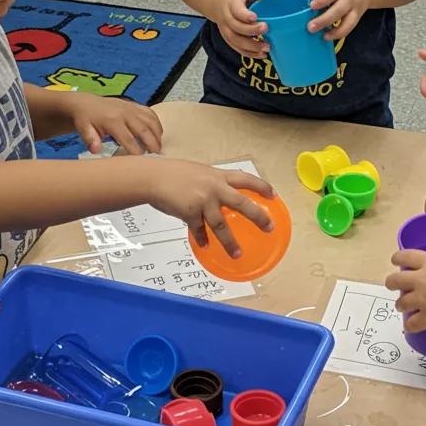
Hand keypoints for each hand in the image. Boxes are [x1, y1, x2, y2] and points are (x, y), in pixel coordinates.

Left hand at [68, 93, 162, 154]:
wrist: (84, 103)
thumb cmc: (85, 119)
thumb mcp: (83, 129)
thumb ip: (90, 139)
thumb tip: (96, 150)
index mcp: (112, 121)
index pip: (129, 139)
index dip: (137, 152)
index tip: (141, 163)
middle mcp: (125, 113)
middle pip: (144, 130)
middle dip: (152, 144)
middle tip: (157, 157)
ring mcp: (131, 108)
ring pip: (151, 121)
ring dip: (157, 135)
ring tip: (159, 148)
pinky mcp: (134, 105)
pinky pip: (150, 113)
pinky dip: (156, 123)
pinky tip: (157, 134)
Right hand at [150, 163, 274, 257]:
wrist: (153, 178)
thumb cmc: (174, 174)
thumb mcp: (199, 172)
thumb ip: (213, 183)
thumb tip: (222, 196)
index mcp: (218, 175)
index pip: (246, 178)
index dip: (261, 186)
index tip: (273, 195)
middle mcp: (214, 187)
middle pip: (242, 204)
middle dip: (258, 216)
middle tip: (269, 227)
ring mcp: (203, 201)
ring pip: (221, 225)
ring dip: (230, 242)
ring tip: (237, 253)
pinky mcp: (190, 213)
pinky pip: (200, 230)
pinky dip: (202, 239)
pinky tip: (205, 245)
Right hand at [217, 0, 275, 56]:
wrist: (220, 4)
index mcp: (232, 3)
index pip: (236, 10)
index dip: (244, 15)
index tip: (255, 17)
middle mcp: (227, 18)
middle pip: (236, 27)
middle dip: (251, 31)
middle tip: (266, 29)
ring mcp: (227, 30)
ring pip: (236, 41)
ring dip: (251, 46)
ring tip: (267, 47)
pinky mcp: (230, 39)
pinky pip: (238, 49)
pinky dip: (250, 54)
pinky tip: (262, 55)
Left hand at [294, 0, 369, 41]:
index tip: (312, 5)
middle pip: (339, 8)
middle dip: (325, 19)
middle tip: (310, 27)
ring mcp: (354, 7)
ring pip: (348, 20)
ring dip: (336, 30)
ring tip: (323, 36)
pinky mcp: (357, 17)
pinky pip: (350, 27)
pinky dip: (340, 34)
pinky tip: (328, 37)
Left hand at [385, 249, 425, 334]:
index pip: (405, 256)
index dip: (397, 258)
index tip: (396, 261)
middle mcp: (422, 280)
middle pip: (395, 280)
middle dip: (391, 283)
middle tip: (393, 286)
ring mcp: (423, 300)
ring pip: (401, 303)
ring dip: (401, 305)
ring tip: (404, 308)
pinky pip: (410, 323)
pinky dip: (409, 325)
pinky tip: (411, 326)